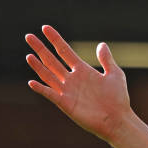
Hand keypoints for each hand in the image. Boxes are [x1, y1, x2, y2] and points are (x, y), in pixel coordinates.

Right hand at [25, 25, 132, 142]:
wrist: (118, 120)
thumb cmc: (119, 99)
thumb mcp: (115, 75)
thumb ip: (107, 60)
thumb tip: (101, 44)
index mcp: (83, 70)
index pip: (65, 51)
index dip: (55, 39)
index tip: (45, 28)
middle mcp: (72, 79)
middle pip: (52, 60)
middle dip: (40, 48)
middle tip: (28, 36)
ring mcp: (68, 91)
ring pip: (48, 75)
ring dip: (38, 66)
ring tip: (29, 55)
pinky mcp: (66, 104)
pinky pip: (51, 95)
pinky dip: (41, 89)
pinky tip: (31, 82)